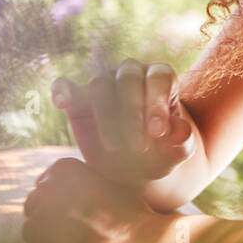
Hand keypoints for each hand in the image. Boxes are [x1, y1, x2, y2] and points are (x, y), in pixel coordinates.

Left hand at [21, 157, 165, 242]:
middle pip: (35, 206)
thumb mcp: (112, 182)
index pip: (45, 183)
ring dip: (48, 238)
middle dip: (49, 217)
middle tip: (76, 230)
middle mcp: (45, 192)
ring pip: (33, 232)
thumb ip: (84, 180)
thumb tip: (67, 187)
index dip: (57, 199)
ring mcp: (39, 225)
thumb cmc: (134, 217)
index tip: (72, 211)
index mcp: (63, 169)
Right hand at [51, 59, 196, 186]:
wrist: (136, 168)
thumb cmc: (160, 154)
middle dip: (132, 112)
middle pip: (129, 76)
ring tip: (114, 148)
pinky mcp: (78, 98)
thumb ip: (182, 142)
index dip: (157, 102)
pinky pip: (66, 85)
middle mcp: (131, 73)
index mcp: (160, 78)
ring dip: (106, 116)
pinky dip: (62, 91)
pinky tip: (61, 103)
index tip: (157, 133)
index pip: (159, 77)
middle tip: (138, 148)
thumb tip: (180, 129)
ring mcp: (103, 82)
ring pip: (100, 83)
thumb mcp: (176, 153)